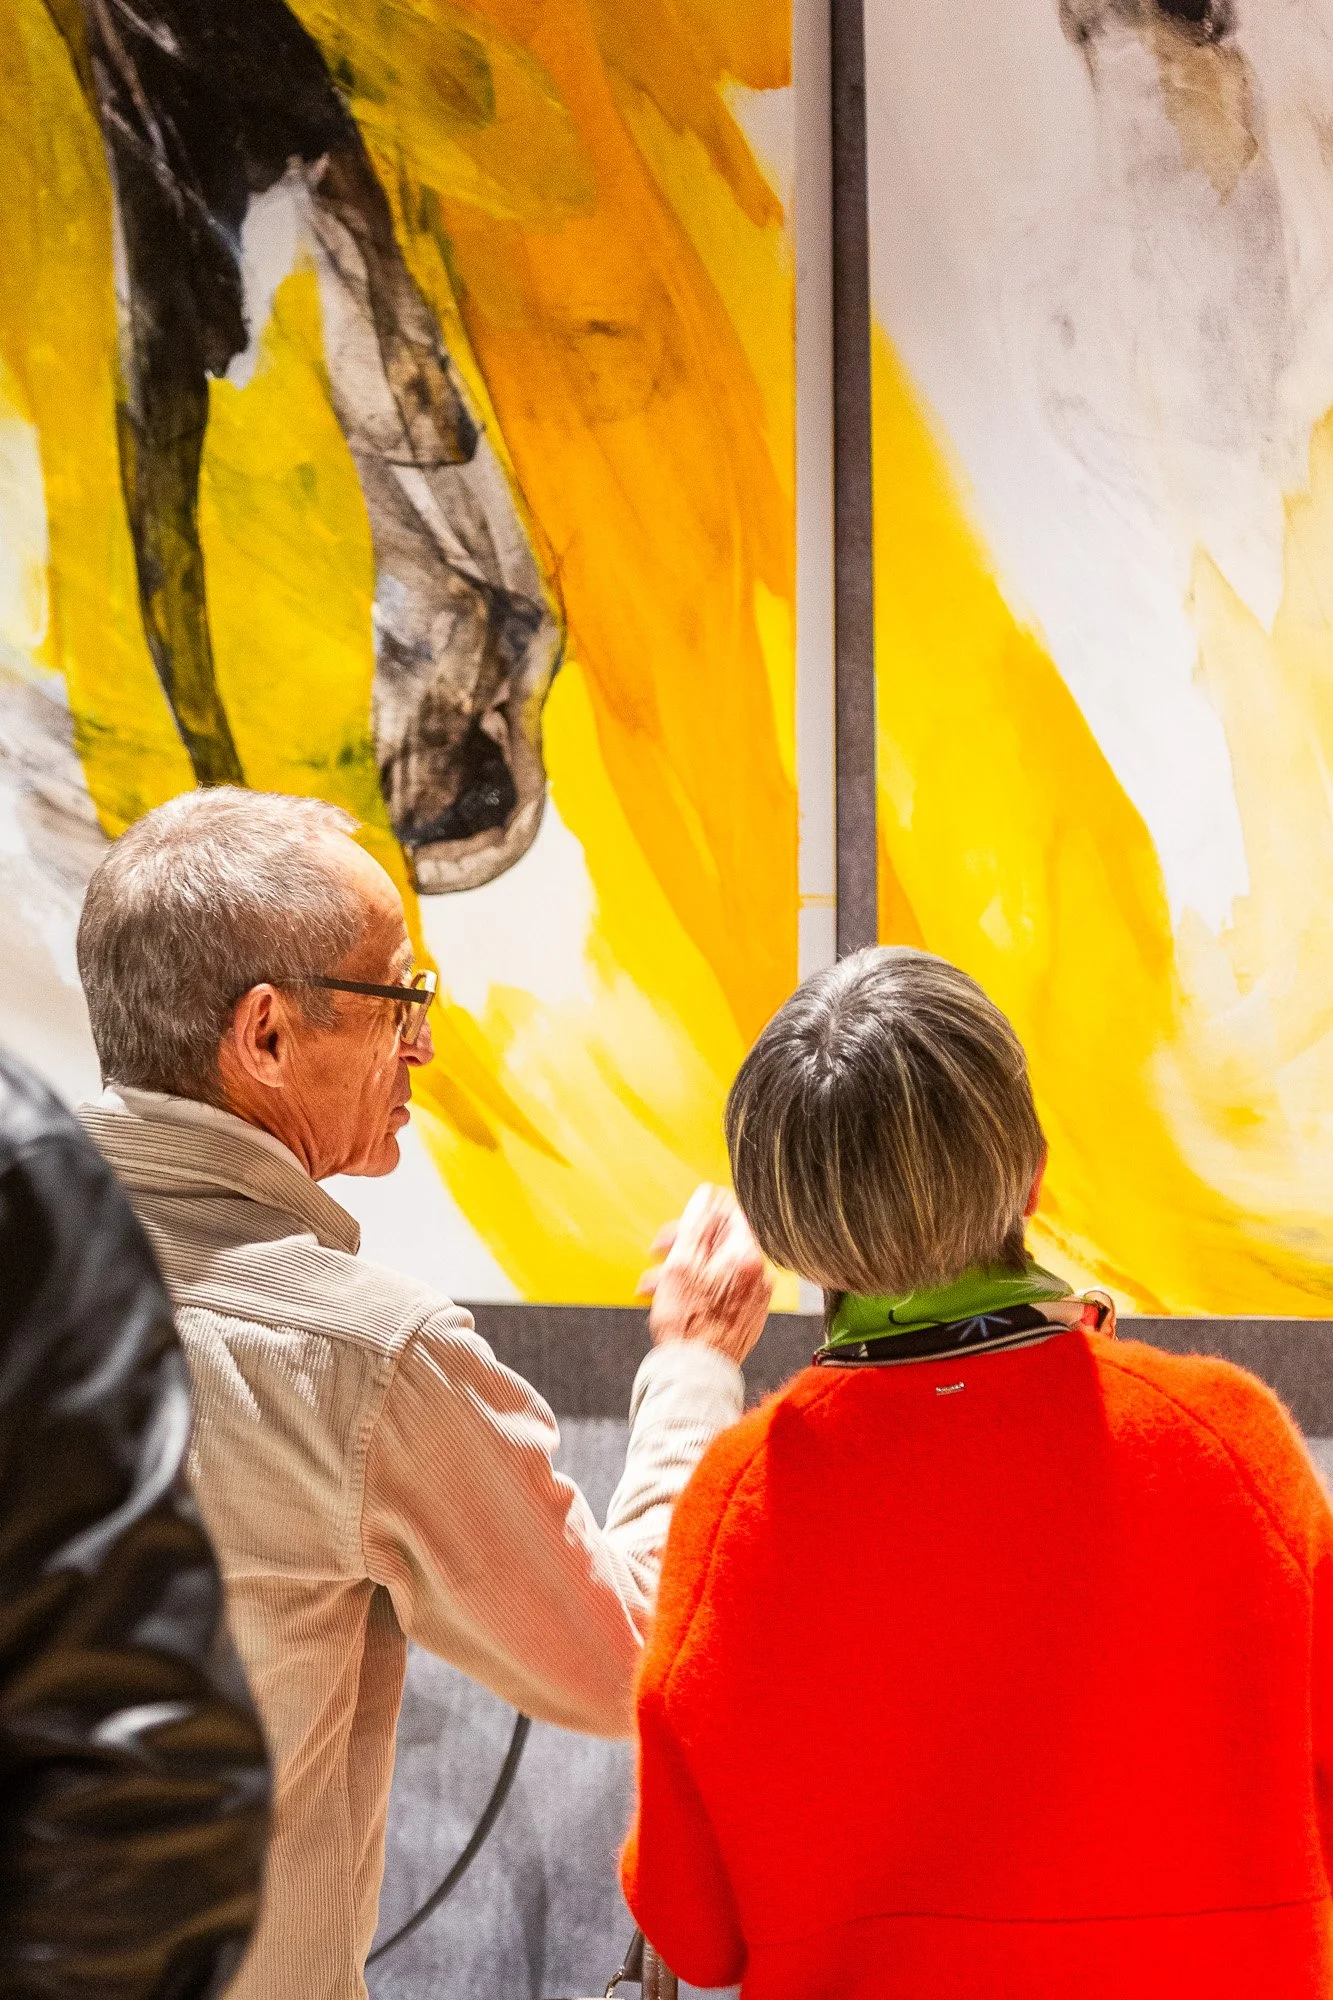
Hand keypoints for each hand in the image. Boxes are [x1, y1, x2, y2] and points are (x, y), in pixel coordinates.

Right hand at [638, 1184, 772, 1364]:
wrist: (697, 1373)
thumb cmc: (687, 1323)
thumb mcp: (682, 1263)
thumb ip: (697, 1224)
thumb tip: (707, 1194)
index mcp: (747, 1255)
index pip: (733, 1211)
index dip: (703, 1212)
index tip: (681, 1225)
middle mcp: (760, 1272)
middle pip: (723, 1239)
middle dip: (686, 1243)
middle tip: (660, 1252)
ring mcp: (758, 1295)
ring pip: (719, 1266)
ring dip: (686, 1268)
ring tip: (657, 1285)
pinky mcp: (750, 1314)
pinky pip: (725, 1288)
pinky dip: (701, 1288)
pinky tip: (676, 1300)